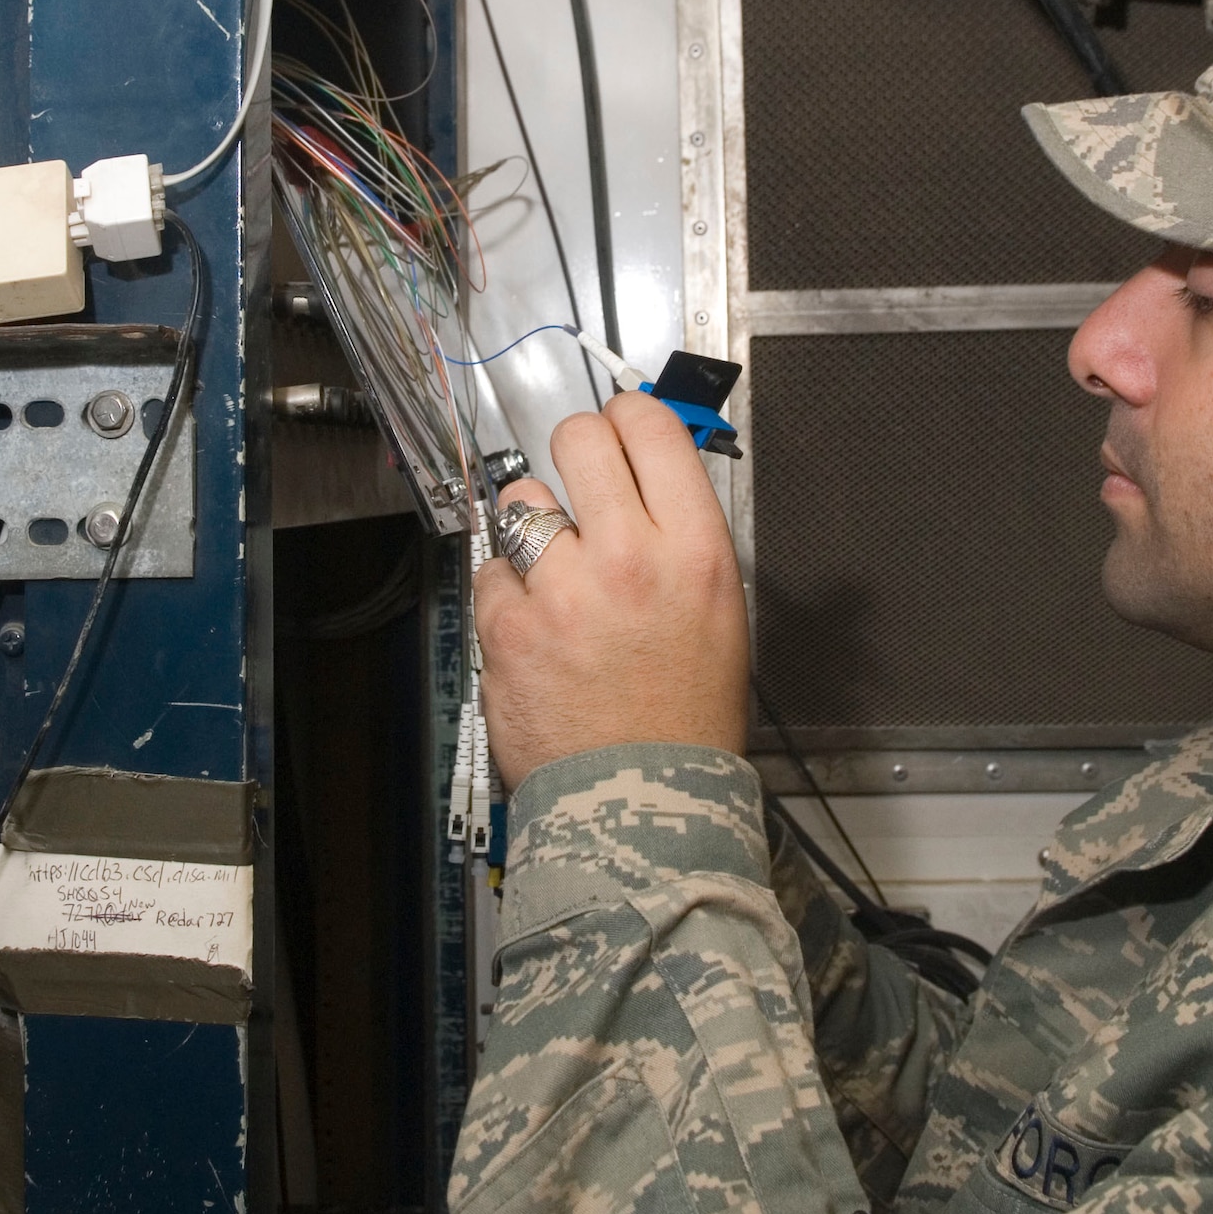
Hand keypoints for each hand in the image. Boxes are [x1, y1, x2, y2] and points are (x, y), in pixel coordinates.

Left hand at [474, 392, 750, 788]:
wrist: (644, 798)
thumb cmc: (687, 715)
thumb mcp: (721, 611)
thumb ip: (681, 537)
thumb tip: (648, 477)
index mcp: (695, 551)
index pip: (652, 427)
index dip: (630, 415)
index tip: (622, 424)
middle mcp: (628, 557)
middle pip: (580, 438)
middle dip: (576, 448)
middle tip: (580, 476)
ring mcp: (562, 589)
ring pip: (524, 498)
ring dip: (535, 522)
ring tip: (557, 570)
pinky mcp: (507, 625)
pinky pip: (491, 569)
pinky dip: (508, 590)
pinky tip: (537, 623)